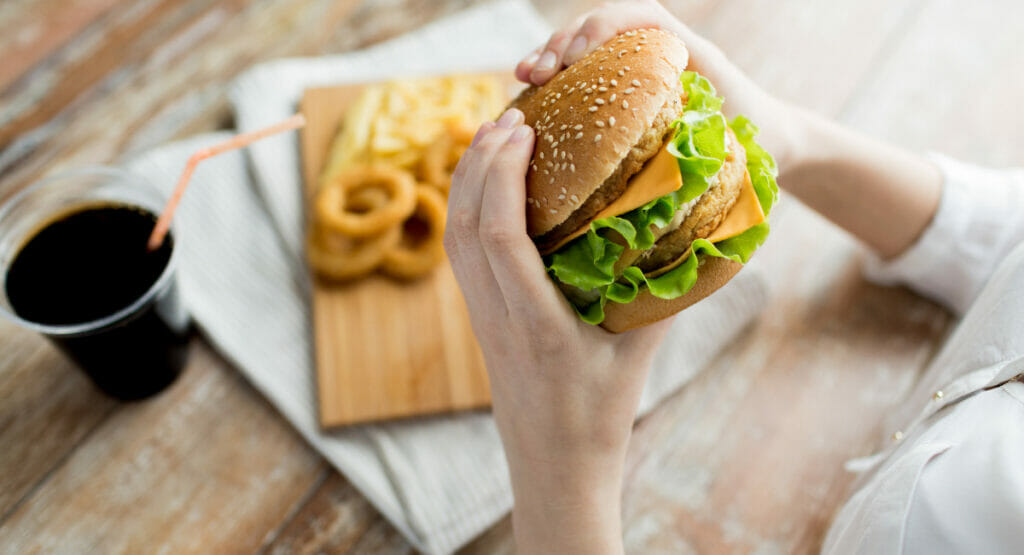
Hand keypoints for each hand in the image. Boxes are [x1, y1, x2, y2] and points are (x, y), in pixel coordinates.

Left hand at [445, 107, 671, 552]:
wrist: (554, 468)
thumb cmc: (601, 416)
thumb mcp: (640, 352)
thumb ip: (660, 290)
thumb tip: (686, 225)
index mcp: (539, 327)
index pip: (503, 241)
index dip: (504, 178)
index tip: (524, 132)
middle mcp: (498, 319)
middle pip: (467, 229)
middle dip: (480, 164)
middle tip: (511, 116)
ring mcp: (480, 320)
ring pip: (456, 240)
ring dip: (466, 182)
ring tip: (492, 136)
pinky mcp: (478, 321)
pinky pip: (461, 256)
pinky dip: (466, 209)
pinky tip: (486, 186)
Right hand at [515, 0, 799, 170]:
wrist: (772, 139)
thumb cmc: (757, 140)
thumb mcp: (737, 136)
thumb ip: (704, 136)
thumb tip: (656, 159)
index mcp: (687, 50)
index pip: (640, 18)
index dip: (601, 29)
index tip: (575, 59)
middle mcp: (658, 49)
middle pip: (601, 25)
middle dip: (563, 43)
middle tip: (538, 73)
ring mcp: (637, 65)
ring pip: (584, 45)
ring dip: (550, 56)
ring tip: (525, 78)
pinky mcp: (622, 85)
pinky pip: (582, 72)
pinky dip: (555, 80)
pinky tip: (529, 95)